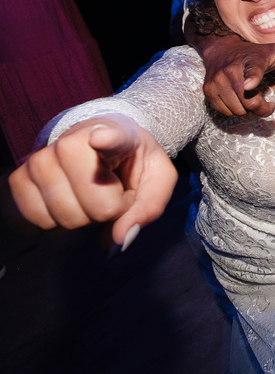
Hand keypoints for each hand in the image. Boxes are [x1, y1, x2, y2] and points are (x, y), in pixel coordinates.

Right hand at [4, 116, 176, 249]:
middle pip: (96, 207)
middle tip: (111, 194)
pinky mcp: (18, 178)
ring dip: (83, 219)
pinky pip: (37, 221)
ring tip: (89, 196)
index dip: (108, 140)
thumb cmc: (131, 163)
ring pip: (65, 218)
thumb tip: (121, 238)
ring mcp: (40, 159)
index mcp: (117, 135)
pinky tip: (67, 202)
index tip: (101, 139)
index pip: (111, 138)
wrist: (99, 145)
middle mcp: (72, 143)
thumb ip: (148, 208)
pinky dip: (56, 224)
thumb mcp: (156, 180)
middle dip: (109, 212)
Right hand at [199, 31, 274, 116]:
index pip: (254, 70)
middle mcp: (232, 70)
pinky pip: (224, 112)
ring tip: (251, 99)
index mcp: (252, 60)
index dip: (252, 78)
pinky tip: (238, 99)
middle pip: (249, 102)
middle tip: (267, 103)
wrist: (220, 49)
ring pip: (237, 110)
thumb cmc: (253, 54)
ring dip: (247, 110)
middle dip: (260, 108)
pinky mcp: (208, 90)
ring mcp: (217, 81)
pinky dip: (233, 110)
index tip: (251, 85)